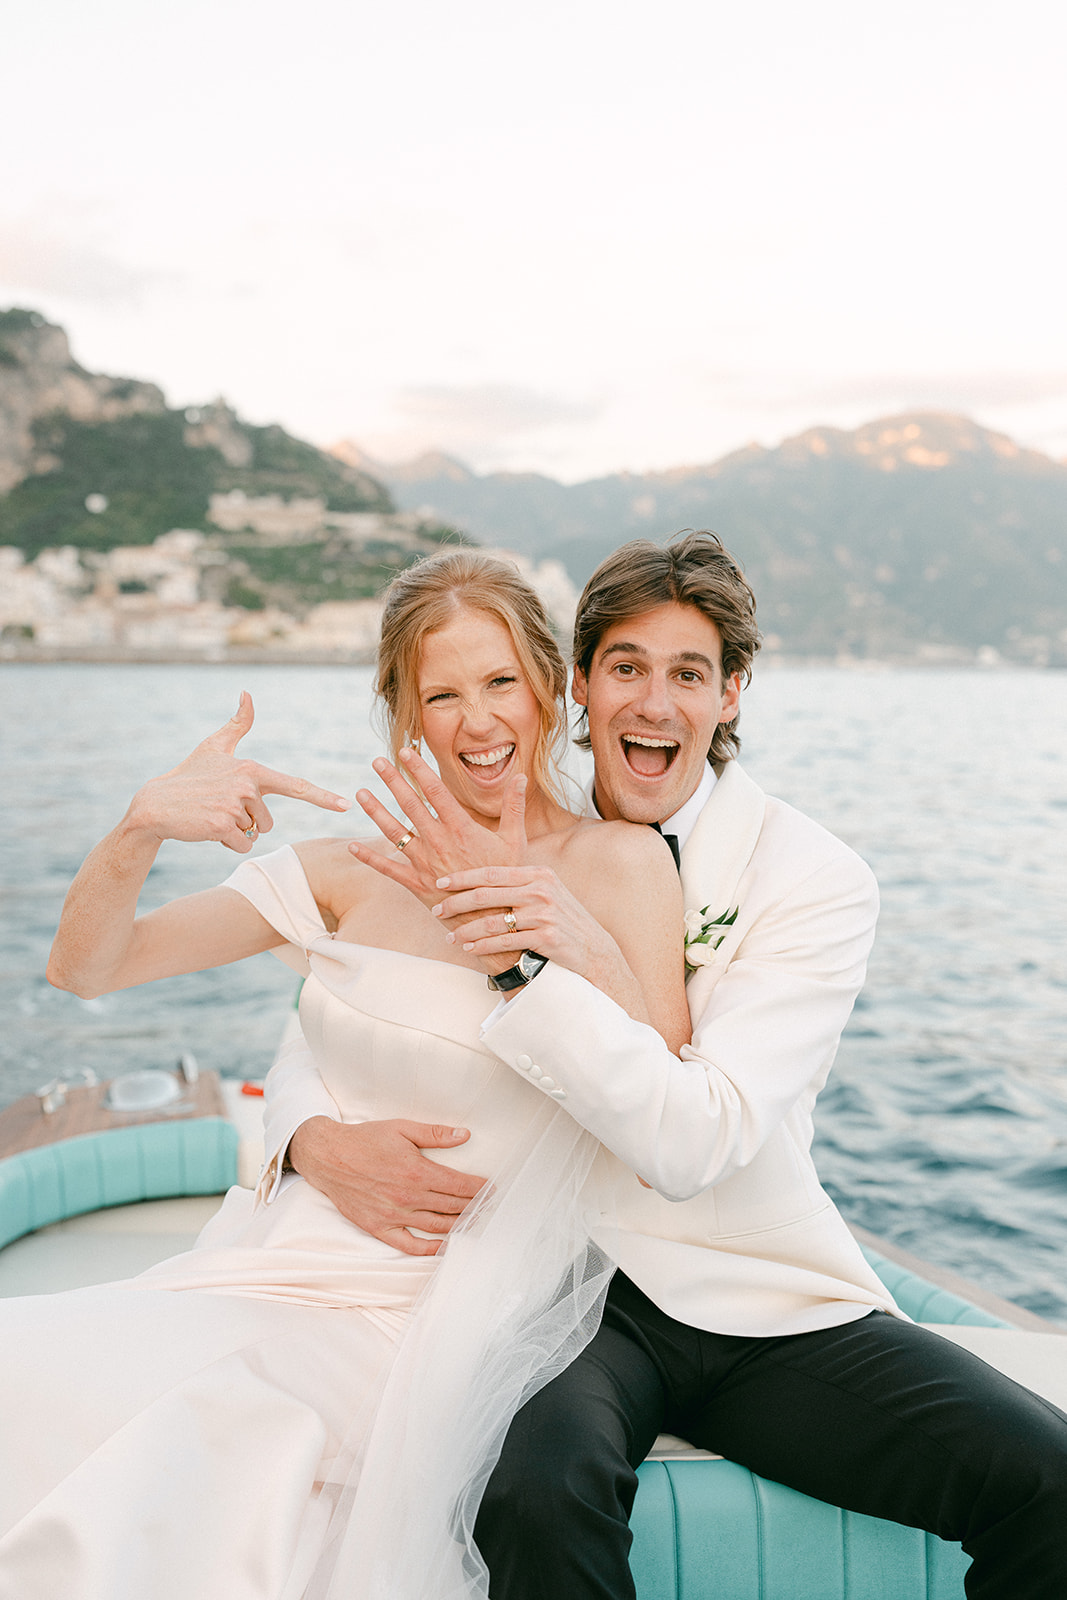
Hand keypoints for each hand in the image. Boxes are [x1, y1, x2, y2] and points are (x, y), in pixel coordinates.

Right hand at [128, 691, 349, 852]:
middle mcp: (248, 786)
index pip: (294, 785)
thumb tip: (248, 693)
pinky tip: (208, 828)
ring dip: (235, 831)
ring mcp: (235, 806)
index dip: (321, 797)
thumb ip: (237, 723)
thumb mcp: (214, 746)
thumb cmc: (189, 775)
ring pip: (254, 834)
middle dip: (246, 821)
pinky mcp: (223, 827)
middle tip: (219, 807)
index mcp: (252, 769)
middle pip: (267, 820)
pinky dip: (227, 843)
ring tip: (212, 815)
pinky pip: (242, 845)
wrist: (155, 804)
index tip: (345, 805)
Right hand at [287, 1116, 487, 1255]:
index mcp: (417, 1172)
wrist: (328, 1157)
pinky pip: (409, 1245)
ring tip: (475, 1222)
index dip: (479, 1188)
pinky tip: (444, 1245)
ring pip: (436, 1226)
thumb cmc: (365, 1140)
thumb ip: (435, 1134)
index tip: (492, 1189)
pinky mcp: (379, 1228)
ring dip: (459, 1225)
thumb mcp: (402, 1128)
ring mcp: (394, 1216)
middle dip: (475, 1206)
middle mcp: (408, 1197)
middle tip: (490, 1206)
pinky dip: (430, 1249)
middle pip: (452, 1207)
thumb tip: (464, 1135)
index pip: (459, 1186)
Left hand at [348, 746, 526, 908]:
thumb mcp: (515, 841)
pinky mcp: (417, 884)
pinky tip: (351, 846)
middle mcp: (439, 842)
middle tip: (377, 762)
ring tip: (360, 793)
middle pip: (410, 805)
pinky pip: (388, 868)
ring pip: (394, 832)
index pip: (436, 790)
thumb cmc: (506, 879)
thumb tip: (522, 776)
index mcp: (461, 828)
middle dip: (393, 781)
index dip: (419, 769)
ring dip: (375, 812)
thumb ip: (514, 807)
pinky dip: (369, 858)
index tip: (406, 751)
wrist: (495, 918)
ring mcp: (425, 863)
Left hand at [433, 864, 619, 981]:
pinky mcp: (546, 937)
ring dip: (466, 930)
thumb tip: (480, 878)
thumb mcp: (547, 892)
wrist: (594, 948)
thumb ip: (519, 883)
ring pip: (492, 921)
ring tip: (450, 936)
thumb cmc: (563, 920)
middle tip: (437, 910)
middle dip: (456, 903)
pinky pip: (504, 942)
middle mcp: (541, 890)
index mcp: (538, 873)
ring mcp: (544, 914)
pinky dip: (483, 946)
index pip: (491, 872)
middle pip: (487, 894)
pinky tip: (469, 948)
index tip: (441, 882)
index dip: (463, 877)